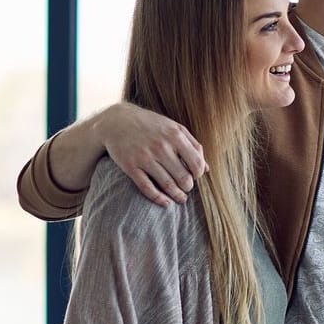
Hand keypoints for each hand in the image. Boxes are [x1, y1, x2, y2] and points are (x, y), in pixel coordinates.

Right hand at [94, 102, 208, 205]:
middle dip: (188, 186)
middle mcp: (161, 146)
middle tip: (186, 187)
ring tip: (181, 198)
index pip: (196, 163)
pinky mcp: (131, 166)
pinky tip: (166, 202)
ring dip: (177, 195)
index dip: (198, 174)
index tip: (195, 176)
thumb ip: (192, 145)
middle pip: (183, 177)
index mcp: (175, 135)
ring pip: (168, 185)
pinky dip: (159, 198)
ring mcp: (145, 157)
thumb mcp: (173, 128)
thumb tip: (207, 169)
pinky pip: (147, 188)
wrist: (116, 121)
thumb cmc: (150, 125)